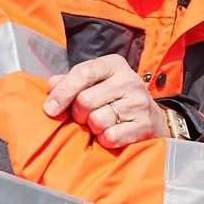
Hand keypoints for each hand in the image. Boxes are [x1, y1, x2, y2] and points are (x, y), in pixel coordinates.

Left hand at [43, 55, 162, 147]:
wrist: (154, 119)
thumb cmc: (116, 99)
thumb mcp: (96, 83)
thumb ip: (71, 82)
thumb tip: (51, 85)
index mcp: (114, 64)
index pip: (83, 73)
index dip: (62, 92)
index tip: (50, 109)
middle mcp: (129, 80)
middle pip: (85, 100)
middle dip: (79, 114)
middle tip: (85, 117)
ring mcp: (139, 103)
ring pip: (97, 120)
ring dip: (93, 127)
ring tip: (102, 124)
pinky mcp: (145, 126)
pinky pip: (111, 137)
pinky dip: (105, 139)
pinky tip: (112, 133)